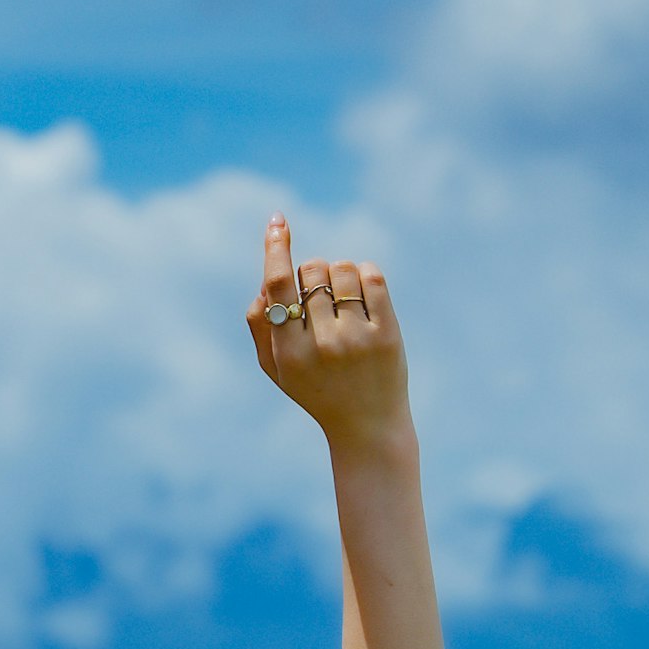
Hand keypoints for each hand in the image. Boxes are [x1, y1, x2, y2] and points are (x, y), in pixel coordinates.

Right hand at [247, 216, 408, 449]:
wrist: (367, 427)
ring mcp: (357, 339)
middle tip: (320, 298)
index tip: (278, 221)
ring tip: (343, 301)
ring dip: (340, 276)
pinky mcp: (387, 335)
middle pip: (312, 271)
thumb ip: (260, 326)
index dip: (276, 248)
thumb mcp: (276, 369)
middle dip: (313, 274)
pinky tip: (363, 295)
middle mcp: (322, 344)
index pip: (278, 285)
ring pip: (343, 269)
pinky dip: (365, 275)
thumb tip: (265, 282)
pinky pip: (373, 277)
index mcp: (288, 352)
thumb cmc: (315, 391)